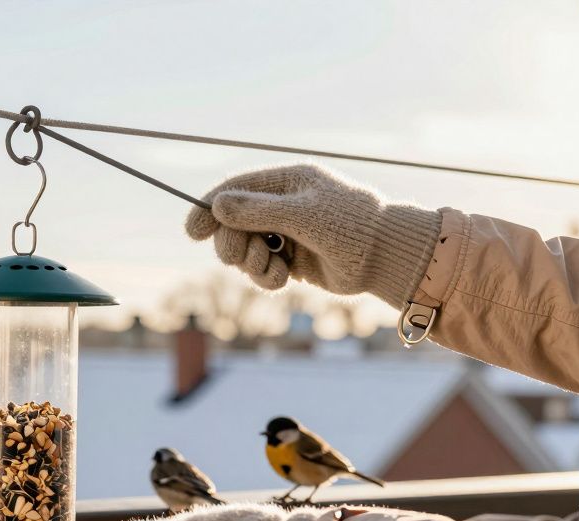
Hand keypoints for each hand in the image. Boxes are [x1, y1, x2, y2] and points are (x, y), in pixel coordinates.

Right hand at [184, 164, 440, 307]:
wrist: (386, 258)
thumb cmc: (351, 227)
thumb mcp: (303, 214)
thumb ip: (258, 211)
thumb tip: (218, 205)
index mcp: (286, 182)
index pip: (235, 190)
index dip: (209, 208)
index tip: (192, 231)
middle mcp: (282, 206)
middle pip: (233, 224)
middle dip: (233, 244)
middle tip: (243, 257)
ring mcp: (286, 233)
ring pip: (245, 250)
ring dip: (251, 264)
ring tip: (274, 270)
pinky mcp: (292, 259)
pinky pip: (261, 269)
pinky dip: (265, 277)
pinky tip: (282, 279)